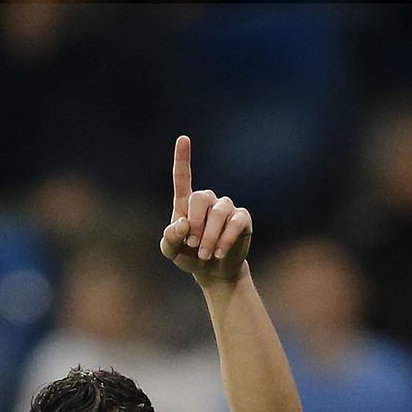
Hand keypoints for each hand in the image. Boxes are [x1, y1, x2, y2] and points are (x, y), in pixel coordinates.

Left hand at [160, 135, 251, 283]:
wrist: (214, 272)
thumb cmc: (190, 257)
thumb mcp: (172, 252)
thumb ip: (169, 239)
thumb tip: (181, 224)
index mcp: (186, 204)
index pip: (183, 177)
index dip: (183, 158)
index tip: (183, 138)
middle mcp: (208, 201)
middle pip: (200, 197)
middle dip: (195, 223)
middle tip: (192, 244)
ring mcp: (226, 208)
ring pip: (218, 213)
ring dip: (210, 236)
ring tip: (205, 255)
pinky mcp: (242, 219)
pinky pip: (235, 223)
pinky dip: (225, 239)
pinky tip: (220, 253)